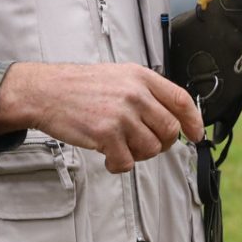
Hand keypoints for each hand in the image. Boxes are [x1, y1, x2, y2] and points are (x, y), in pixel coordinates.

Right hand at [0, 62, 203, 173]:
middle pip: (170, 130)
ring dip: (138, 155)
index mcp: (141, 77)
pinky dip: (119, 165)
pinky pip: (127, 162)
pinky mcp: (106, 135)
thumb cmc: (78, 86)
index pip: (181, 100)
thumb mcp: (118, 76)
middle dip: (162, 144)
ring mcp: (121, 115)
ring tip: (121, 148)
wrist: (45, 91)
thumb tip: (169, 117)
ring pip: (151, 149)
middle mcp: (135, 94)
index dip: (194, 121)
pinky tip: (108, 158)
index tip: (196, 134)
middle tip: (145, 144)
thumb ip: (144, 92)